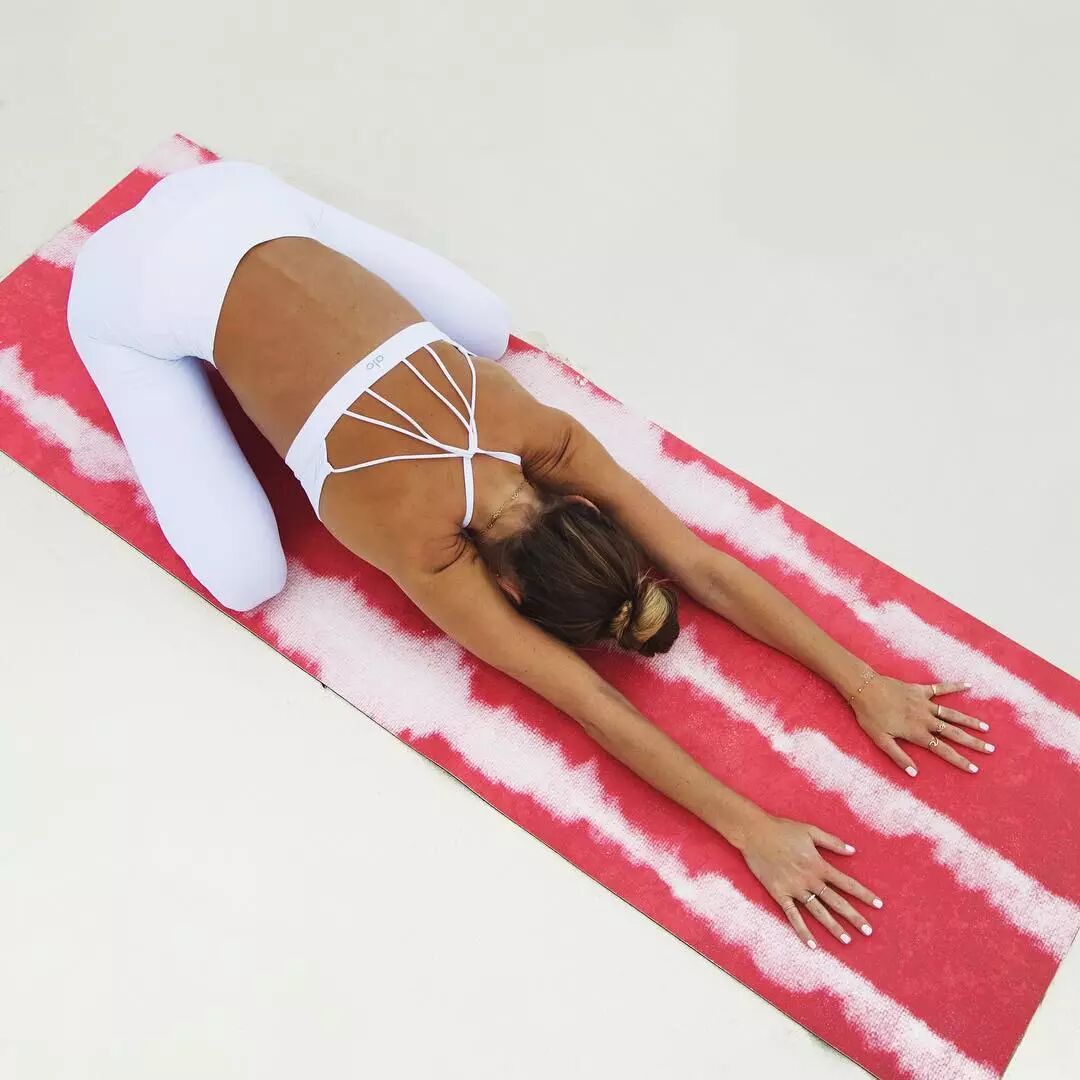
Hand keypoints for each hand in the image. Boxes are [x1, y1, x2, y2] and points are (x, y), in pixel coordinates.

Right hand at [740, 813, 881, 947]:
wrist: (754, 832)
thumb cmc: (782, 829)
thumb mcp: (810, 830)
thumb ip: (832, 842)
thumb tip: (853, 850)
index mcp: (818, 864)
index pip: (846, 883)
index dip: (863, 894)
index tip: (878, 905)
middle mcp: (809, 879)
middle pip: (836, 901)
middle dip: (854, 917)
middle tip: (869, 931)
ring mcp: (794, 888)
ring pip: (818, 911)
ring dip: (833, 927)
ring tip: (847, 940)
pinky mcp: (779, 893)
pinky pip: (793, 915)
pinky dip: (802, 930)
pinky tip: (813, 944)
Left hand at [851, 674, 994, 776]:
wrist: (864, 688)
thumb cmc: (870, 716)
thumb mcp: (880, 740)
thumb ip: (898, 757)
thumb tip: (914, 774)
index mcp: (917, 733)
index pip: (943, 750)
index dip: (959, 760)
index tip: (974, 768)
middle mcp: (925, 719)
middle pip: (954, 733)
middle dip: (973, 742)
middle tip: (990, 749)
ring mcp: (925, 703)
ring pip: (952, 713)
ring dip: (969, 721)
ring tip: (985, 728)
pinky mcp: (920, 690)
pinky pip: (941, 688)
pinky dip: (955, 686)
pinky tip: (969, 685)